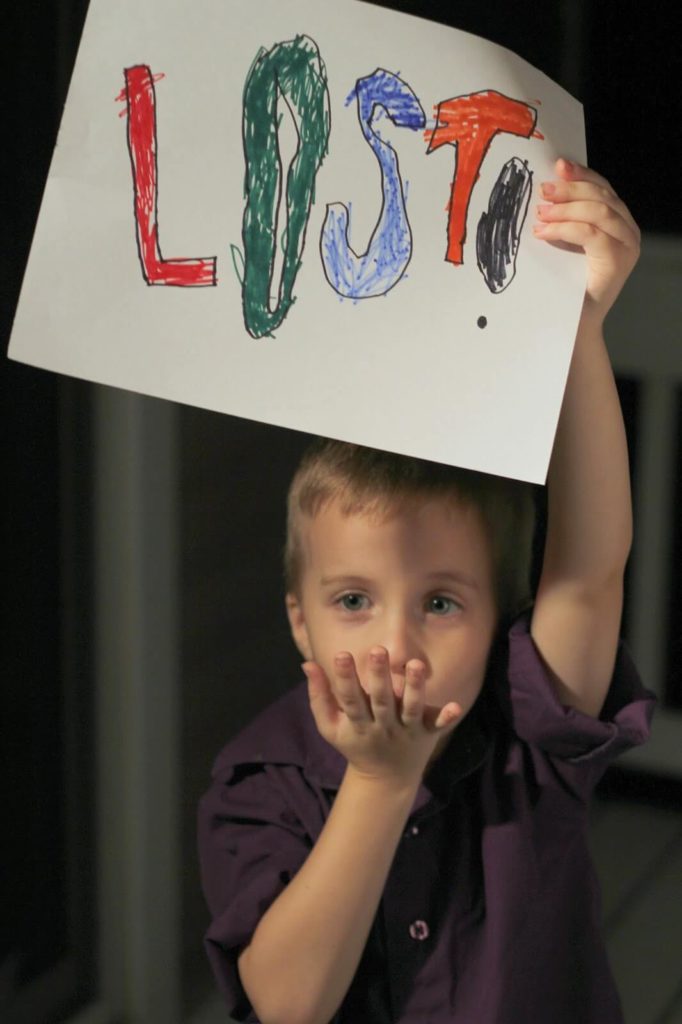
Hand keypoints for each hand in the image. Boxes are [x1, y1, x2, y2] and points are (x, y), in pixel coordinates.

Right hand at [302, 647, 461, 789]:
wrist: (384, 780)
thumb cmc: (355, 743)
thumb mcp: (330, 726)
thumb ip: (319, 696)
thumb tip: (307, 663)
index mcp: (358, 724)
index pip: (349, 700)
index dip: (345, 678)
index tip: (341, 655)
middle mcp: (383, 727)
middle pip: (381, 701)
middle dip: (379, 677)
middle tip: (378, 651)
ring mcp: (407, 731)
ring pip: (411, 710)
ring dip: (415, 689)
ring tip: (415, 664)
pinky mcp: (427, 734)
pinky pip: (438, 727)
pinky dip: (445, 718)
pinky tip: (455, 706)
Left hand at [533, 158, 640, 326]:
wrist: (574, 324)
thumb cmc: (567, 286)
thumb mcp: (566, 245)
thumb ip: (566, 220)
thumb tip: (546, 193)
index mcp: (619, 224)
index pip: (603, 189)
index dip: (582, 175)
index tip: (558, 165)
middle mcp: (629, 232)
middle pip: (602, 196)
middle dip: (570, 189)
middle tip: (543, 190)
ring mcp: (627, 246)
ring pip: (598, 212)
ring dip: (565, 209)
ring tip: (539, 213)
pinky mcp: (617, 261)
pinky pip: (591, 234)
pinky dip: (564, 228)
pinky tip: (543, 232)